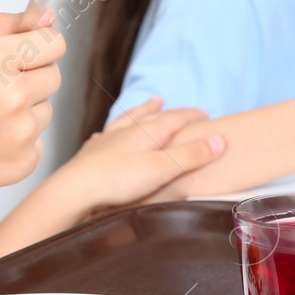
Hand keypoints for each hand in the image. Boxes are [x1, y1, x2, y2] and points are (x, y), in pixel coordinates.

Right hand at [0, 10, 64, 204]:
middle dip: (30, 78)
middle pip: (54, 75)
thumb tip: (44, 16)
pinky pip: (38, 141)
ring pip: (46, 109)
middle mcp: (14, 96)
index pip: (53, 43)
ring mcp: (21, 133)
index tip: (19, 57)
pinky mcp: (25, 162)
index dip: (37, 46)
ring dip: (24, 111)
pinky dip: (18, 140)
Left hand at [54, 98, 224, 215]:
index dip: (192, 116)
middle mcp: (127, 131)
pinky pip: (104, 137)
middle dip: (170, 111)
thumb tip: (219, 140)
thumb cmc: (118, 180)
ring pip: (129, 121)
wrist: (75, 189)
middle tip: (182, 107)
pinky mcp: (91, 154)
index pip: (175, 118)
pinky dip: (110, 133)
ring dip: (142, 113)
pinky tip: (104, 134)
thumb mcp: (162, 169)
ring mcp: (108, 141)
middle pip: (153, 116)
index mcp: (147, 133)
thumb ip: (190, 155)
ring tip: (150, 105)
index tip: (206, 113)